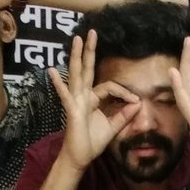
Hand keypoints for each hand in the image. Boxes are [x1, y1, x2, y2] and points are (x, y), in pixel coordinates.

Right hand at [48, 31, 140, 172]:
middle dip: (90, 51)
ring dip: (77, 57)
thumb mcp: (113, 127)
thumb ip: (124, 115)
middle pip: (88, 70)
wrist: (80, 157)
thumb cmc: (92, 142)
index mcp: (94, 99)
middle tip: (92, 33)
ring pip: (77, 75)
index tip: (135, 101)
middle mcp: (83, 96)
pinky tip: (51, 70)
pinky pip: (65, 95)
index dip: (124, 92)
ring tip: (77, 40)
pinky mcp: (71, 109)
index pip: (110, 87)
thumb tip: (138, 104)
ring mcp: (76, 101)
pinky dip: (58, 83)